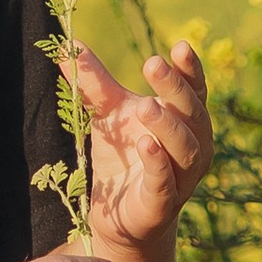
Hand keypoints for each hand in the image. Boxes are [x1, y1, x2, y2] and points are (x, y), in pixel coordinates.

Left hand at [71, 40, 213, 255]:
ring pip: (186, 148)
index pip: (193, 89)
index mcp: (185, 119)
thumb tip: (68, 46)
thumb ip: (94, 84)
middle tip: (152, 64)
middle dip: (174, 88)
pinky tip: (145, 145)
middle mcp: (193, 145)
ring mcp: (183, 177)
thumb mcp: (107, 115)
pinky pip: (165, 181)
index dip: (189, 69)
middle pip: (192, 112)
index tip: (179, 46)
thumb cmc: (123, 156)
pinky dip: (157, 163)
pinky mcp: (163, 204)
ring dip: (167, 126)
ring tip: (145, 106)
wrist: (119, 215)